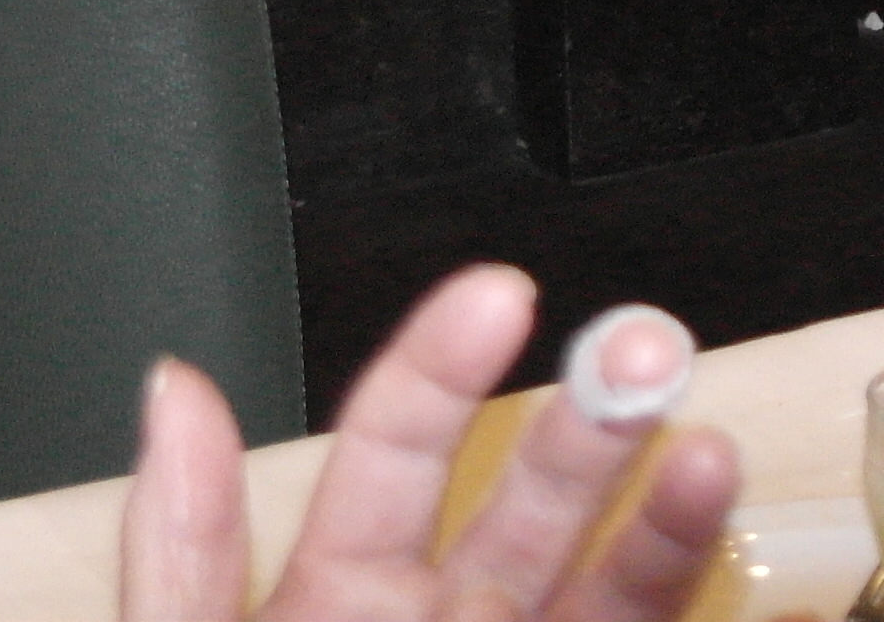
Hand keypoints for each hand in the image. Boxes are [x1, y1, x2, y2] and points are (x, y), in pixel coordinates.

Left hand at [121, 264, 740, 621]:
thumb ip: (183, 551)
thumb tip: (173, 391)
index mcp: (331, 595)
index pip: (396, 442)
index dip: (443, 361)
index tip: (497, 292)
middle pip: (527, 494)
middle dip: (588, 409)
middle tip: (638, 345)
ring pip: (608, 569)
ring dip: (657, 499)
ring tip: (696, 438)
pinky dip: (686, 570)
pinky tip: (710, 515)